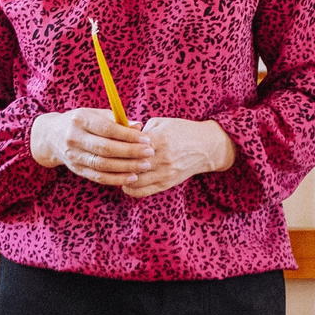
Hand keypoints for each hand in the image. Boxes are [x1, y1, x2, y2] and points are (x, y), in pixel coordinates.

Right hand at [31, 107, 151, 185]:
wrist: (51, 136)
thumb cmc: (81, 122)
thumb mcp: (95, 114)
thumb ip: (117, 120)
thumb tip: (139, 126)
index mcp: (80, 120)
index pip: (107, 129)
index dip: (128, 135)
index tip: (146, 138)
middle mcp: (74, 138)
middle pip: (105, 148)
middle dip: (130, 152)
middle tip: (149, 153)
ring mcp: (74, 156)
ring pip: (103, 165)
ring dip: (126, 167)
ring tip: (144, 166)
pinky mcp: (76, 169)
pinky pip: (98, 177)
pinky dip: (116, 179)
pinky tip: (131, 177)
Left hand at [118, 117, 234, 196]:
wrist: (206, 147)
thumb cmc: (181, 131)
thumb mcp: (160, 123)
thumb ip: (140, 130)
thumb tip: (119, 135)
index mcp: (159, 140)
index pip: (130, 146)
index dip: (117, 146)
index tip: (109, 144)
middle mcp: (162, 158)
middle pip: (130, 165)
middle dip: (116, 163)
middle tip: (108, 159)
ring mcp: (165, 173)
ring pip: (134, 181)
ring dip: (122, 177)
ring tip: (116, 171)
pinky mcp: (166, 184)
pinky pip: (142, 191)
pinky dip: (130, 188)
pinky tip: (126, 181)